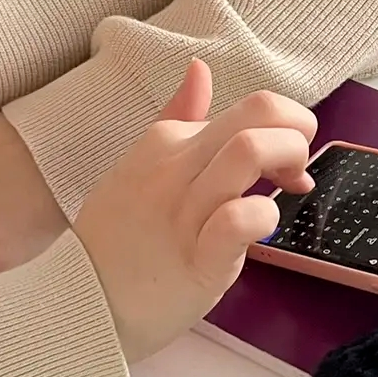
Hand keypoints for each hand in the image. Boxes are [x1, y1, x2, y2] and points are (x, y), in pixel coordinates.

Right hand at [72, 60, 317, 363]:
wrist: (78, 306)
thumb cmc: (120, 241)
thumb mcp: (143, 166)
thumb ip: (178, 119)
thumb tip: (199, 69)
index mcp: (167, 140)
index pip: (250, 106)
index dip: (285, 128)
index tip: (287, 166)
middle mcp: (175, 166)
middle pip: (259, 112)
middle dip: (299, 130)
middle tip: (298, 168)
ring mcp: (184, 212)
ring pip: (250, 150)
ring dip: (290, 161)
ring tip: (290, 190)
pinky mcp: (197, 261)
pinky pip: (240, 219)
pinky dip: (265, 217)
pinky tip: (262, 229)